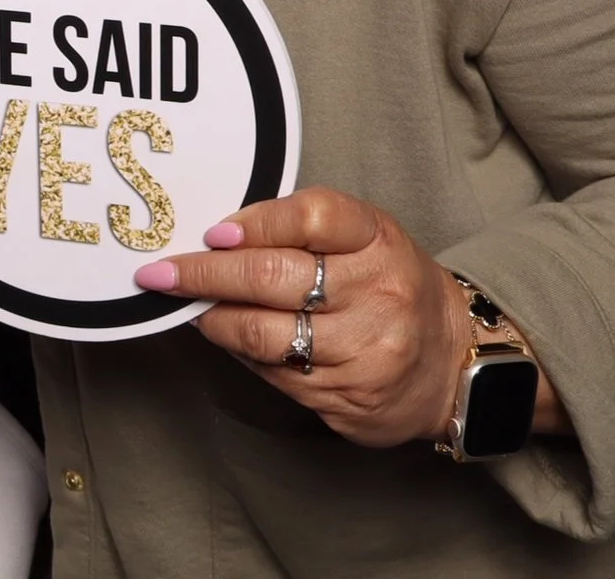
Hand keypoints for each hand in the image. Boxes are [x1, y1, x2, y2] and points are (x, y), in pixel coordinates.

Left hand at [136, 187, 491, 448]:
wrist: (453, 362)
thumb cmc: (391, 284)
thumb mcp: (365, 238)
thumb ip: (301, 228)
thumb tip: (217, 236)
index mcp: (379, 240)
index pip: (313, 216)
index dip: (255, 223)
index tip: (212, 232)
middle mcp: (378, 294)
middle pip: (274, 278)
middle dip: (206, 275)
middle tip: (161, 273)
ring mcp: (365, 351)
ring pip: (265, 334)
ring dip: (214, 320)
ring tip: (186, 307)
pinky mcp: (349, 397)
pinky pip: (275, 373)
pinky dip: (241, 354)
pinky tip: (226, 338)